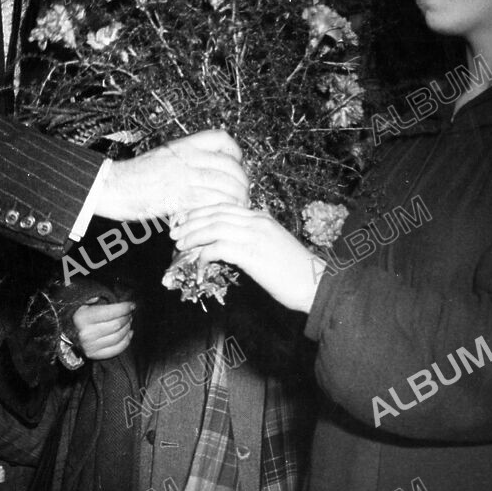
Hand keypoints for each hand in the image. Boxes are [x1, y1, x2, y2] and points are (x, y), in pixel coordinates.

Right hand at [72, 299, 134, 359]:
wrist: (68, 334)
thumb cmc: (80, 316)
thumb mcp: (82, 303)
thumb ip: (91, 298)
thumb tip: (97, 298)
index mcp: (82, 318)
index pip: (110, 312)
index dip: (124, 308)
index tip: (132, 305)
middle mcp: (86, 334)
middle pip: (116, 325)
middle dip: (127, 317)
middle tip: (129, 313)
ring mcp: (90, 347)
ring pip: (118, 337)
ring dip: (127, 328)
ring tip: (128, 321)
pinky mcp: (94, 356)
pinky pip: (116, 350)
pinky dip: (126, 341)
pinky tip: (129, 333)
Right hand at [94, 129, 248, 220]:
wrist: (112, 186)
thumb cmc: (134, 175)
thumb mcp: (163, 156)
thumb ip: (185, 161)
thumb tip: (206, 171)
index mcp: (184, 145)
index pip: (221, 139)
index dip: (235, 153)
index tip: (237, 166)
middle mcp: (187, 157)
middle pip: (229, 166)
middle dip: (241, 183)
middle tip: (242, 195)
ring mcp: (184, 176)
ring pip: (224, 185)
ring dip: (235, 199)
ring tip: (235, 208)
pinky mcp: (178, 196)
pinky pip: (210, 201)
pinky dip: (219, 209)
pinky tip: (218, 216)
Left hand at [170, 205, 323, 313]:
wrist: (316, 283)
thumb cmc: (295, 270)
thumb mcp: (273, 245)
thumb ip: (253, 238)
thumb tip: (230, 243)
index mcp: (261, 217)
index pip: (224, 206)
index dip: (201, 212)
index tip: (186, 220)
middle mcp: (256, 221)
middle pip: (215, 213)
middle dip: (192, 221)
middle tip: (175, 232)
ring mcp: (254, 235)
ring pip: (214, 227)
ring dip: (194, 236)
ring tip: (181, 245)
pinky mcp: (252, 253)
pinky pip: (219, 247)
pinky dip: (205, 253)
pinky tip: (200, 262)